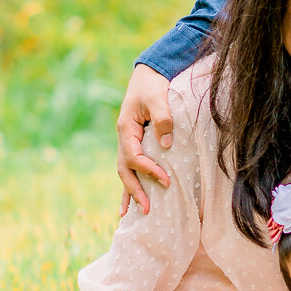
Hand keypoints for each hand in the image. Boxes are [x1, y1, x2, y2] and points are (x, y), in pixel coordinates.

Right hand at [117, 63, 173, 215]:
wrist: (148, 75)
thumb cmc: (153, 86)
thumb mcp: (158, 98)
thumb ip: (163, 119)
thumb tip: (166, 145)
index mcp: (126, 129)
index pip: (134, 157)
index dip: (148, 170)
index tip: (166, 180)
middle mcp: (124, 138)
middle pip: (124, 170)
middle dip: (135, 191)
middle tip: (148, 209)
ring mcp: (127, 142)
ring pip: (125, 172)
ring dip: (129, 192)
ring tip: (132, 214)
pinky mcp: (135, 144)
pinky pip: (131, 167)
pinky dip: (130, 183)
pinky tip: (130, 200)